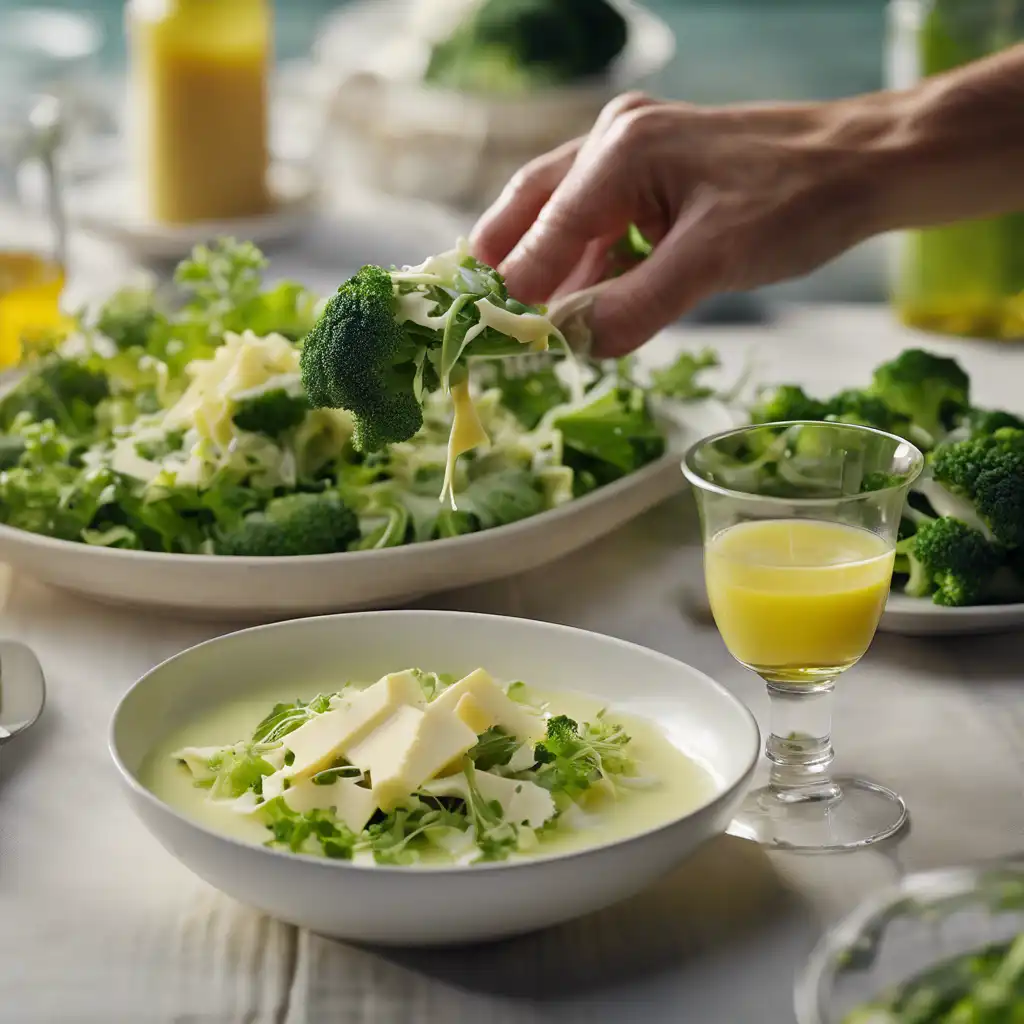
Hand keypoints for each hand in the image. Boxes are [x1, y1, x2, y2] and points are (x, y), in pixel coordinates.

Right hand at [471, 92, 891, 356]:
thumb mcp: (714, 261)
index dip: (515, 284)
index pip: (547, 225)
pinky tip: (582, 305)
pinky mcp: (654, 181)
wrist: (861, 168)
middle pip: (533, 205)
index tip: (483, 331)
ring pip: (565, 219)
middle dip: (507, 260)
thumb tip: (573, 346)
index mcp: (622, 149)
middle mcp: (615, 142)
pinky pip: (602, 227)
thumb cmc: (795, 201)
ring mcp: (634, 157)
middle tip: (474, 310)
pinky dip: (587, 267)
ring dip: (548, 270)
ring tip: (521, 322)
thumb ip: (637, 306)